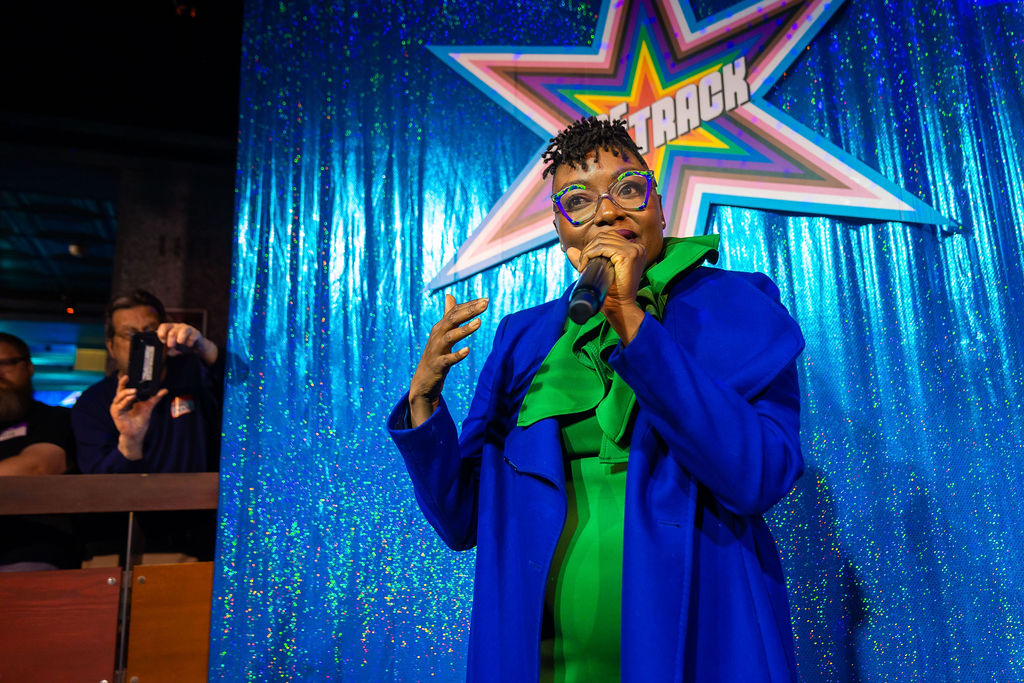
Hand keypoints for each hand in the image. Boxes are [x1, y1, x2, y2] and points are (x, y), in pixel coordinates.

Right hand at [110, 374, 167, 460]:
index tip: (128, 374)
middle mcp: (120, 402)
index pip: (124, 387)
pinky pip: (120, 406)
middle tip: (129, 378)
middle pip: (120, 390)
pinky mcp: (116, 413)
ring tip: (134, 391)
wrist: (136, 433)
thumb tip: (165, 390)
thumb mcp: (149, 406)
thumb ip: (155, 397)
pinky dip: (125, 401)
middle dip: (124, 384)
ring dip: (126, 393)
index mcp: (126, 398)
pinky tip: (131, 399)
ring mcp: (117, 407)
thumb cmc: (140, 420)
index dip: (125, 381)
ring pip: (119, 396)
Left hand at [157, 322, 217, 365]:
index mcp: (171, 328)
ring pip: (183, 331)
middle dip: (170, 340)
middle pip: (172, 331)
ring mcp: (188, 329)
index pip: (164, 326)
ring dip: (180, 339)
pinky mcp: (196, 333)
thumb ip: (167, 347)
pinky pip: (193, 336)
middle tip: (171, 346)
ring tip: (180, 343)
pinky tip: (189, 346)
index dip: (161, 333)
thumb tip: (165, 352)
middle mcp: (179, 327)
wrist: (197, 347)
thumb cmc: (182, 345)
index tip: (163, 341)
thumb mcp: (173, 346)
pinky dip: (190, 342)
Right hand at [408, 294, 488, 426]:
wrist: (423, 380)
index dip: (469, 305)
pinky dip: (457, 355)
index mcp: (440, 328)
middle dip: (469, 311)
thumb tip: (449, 295)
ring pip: (450, 337)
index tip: (485, 300)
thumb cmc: (436, 354)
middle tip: (485, 304)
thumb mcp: (441, 334)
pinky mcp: (438, 366)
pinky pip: (447, 359)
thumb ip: (447, 315)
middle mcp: (437, 336)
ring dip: (464, 329)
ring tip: (479, 322)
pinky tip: (467, 350)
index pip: (454, 311)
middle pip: (452, 319)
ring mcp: (436, 351)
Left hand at [565, 231, 646, 342]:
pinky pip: (603, 247)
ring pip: (602, 240)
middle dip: (589, 248)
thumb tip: (569, 250)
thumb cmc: (611, 292)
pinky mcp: (629, 256)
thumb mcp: (598, 270)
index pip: (609, 236)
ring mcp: (634, 251)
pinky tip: (585, 265)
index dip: (593, 245)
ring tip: (583, 265)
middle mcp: (637, 248)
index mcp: (633, 250)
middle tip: (581, 264)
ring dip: (588, 251)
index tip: (584, 260)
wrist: (619, 307)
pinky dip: (590, 253)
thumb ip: (586, 258)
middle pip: (605, 236)